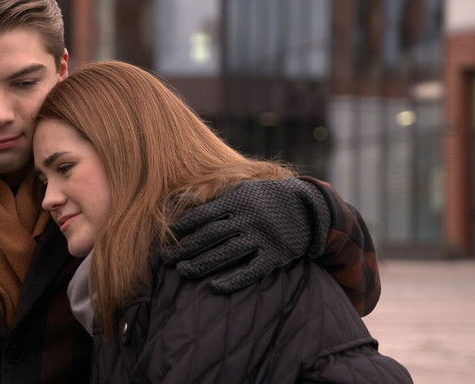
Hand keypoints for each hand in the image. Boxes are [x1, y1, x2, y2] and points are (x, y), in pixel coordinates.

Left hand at [161, 178, 330, 293]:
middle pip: (210, 236)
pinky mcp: (275, 256)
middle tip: (166, 259)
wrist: (309, 208)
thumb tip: (182, 199)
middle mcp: (248, 219)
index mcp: (238, 200)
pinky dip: (233, 280)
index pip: (204, 214)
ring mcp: (262, 238)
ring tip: (183, 271)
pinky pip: (251, 270)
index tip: (167, 236)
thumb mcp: (243, 187)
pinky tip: (214, 287)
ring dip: (202, 264)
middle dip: (186, 248)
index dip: (184, 226)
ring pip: (227, 254)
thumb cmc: (267, 197)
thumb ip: (215, 193)